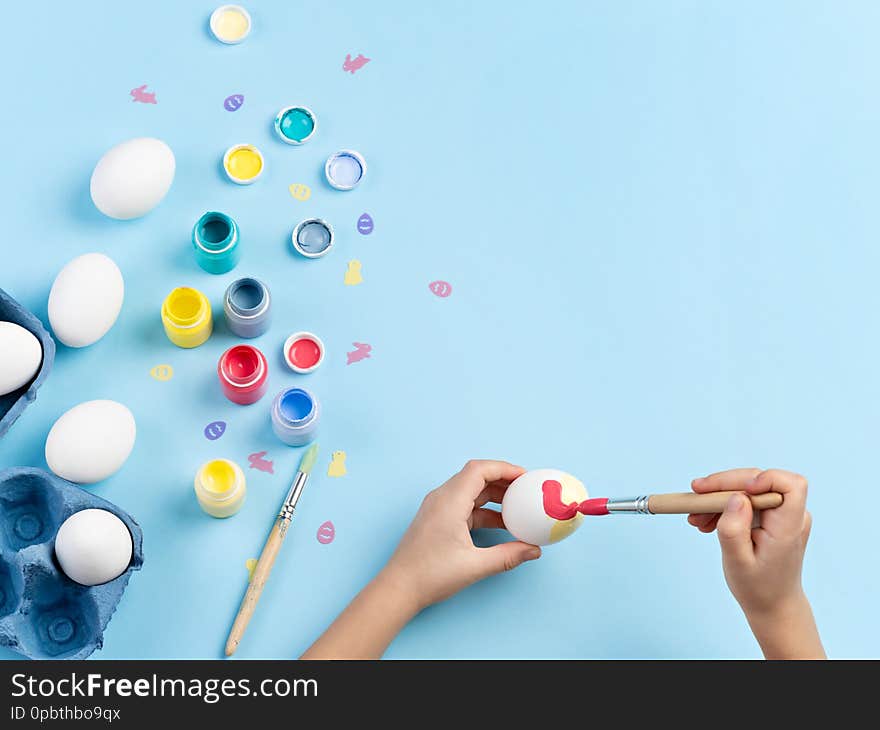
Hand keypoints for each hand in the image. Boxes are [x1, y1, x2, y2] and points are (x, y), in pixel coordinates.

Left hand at [381, 460, 541, 610]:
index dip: (504, 468)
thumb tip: (533, 551)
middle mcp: (441, 498)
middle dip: (503, 480)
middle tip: (526, 490)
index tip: (526, 477)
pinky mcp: (437, 519)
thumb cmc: (430, 575)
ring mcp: (437, 508)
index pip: (479, 470)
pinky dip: (484, 510)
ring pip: (470, 491)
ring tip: (518, 508)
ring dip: (494, 497)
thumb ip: (507, 556)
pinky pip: (464, 505)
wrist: (398, 588)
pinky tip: (500, 525)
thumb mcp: (474, 566)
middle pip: (476, 476)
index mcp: (449, 502)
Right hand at [688, 468, 823, 658]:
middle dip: (724, 485)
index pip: (790, 485)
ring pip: (747, 489)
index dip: (765, 478)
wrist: (772, 604)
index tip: (738, 491)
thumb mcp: (737, 562)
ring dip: (718, 497)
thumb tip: (736, 498)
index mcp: (788, 527)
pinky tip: (706, 521)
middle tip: (695, 493)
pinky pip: (745, 500)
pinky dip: (723, 506)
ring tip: (695, 516)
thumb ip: (734, 529)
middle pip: (758, 481)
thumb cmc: (757, 587)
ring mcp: (781, 515)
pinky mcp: (771, 516)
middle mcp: (790, 516)